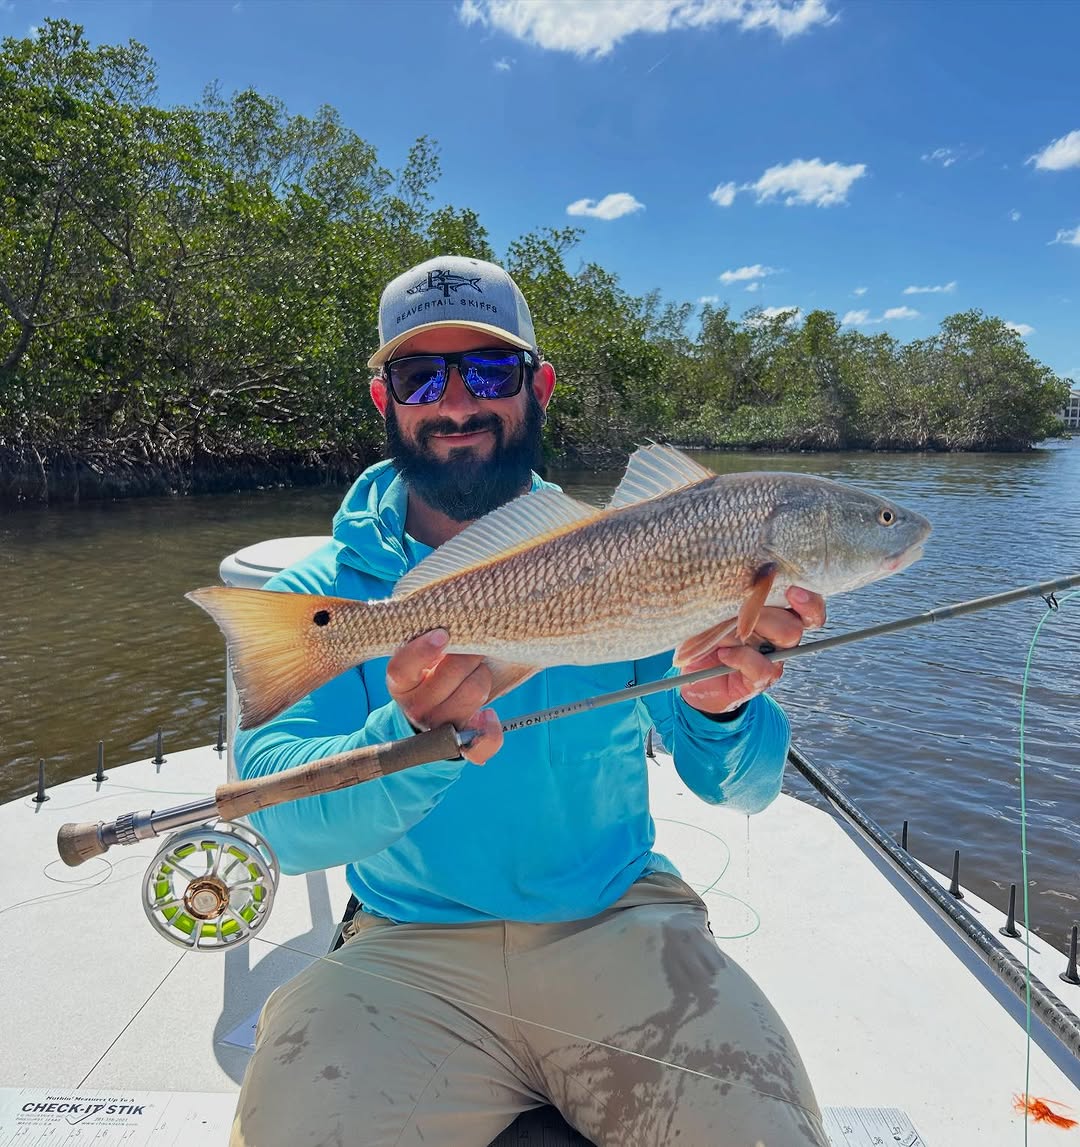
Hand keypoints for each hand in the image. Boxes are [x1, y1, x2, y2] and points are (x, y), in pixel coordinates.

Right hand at [386, 629, 502, 763]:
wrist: (428, 712)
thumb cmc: (429, 673)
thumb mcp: (419, 656)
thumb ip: (428, 641)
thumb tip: (445, 633)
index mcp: (400, 684)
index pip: (402, 668)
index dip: (423, 650)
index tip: (443, 634)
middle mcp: (415, 708)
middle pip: (451, 674)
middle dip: (469, 655)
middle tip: (472, 650)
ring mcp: (437, 728)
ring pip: (473, 692)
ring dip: (481, 676)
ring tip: (476, 673)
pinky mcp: (460, 745)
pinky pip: (482, 742)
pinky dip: (491, 728)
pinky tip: (488, 714)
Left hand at [679, 587, 825, 715]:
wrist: (689, 670)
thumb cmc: (704, 631)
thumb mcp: (715, 605)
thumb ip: (734, 591)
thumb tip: (748, 575)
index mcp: (775, 613)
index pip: (809, 605)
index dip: (809, 600)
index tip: (793, 590)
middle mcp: (779, 636)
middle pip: (796, 621)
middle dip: (769, 612)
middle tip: (740, 611)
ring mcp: (772, 659)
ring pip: (788, 637)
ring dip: (755, 628)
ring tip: (726, 632)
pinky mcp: (759, 680)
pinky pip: (763, 667)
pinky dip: (741, 658)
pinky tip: (723, 654)